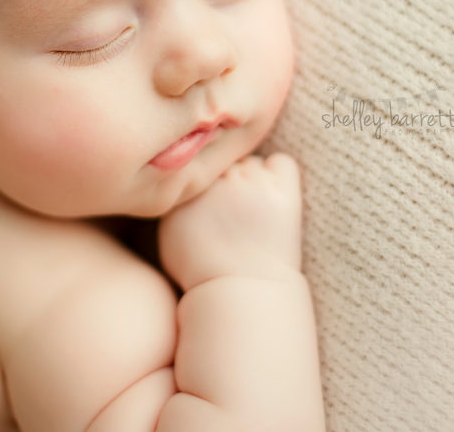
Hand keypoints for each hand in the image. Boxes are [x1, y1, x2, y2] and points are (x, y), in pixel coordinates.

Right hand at [158, 153, 302, 290]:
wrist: (242, 294)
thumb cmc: (203, 270)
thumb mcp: (170, 232)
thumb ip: (175, 197)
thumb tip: (185, 174)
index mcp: (189, 189)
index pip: (198, 160)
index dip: (205, 179)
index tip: (210, 200)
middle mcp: (220, 181)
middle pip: (225, 158)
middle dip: (228, 177)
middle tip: (232, 207)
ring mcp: (254, 184)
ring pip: (251, 160)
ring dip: (252, 177)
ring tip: (252, 209)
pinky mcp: (283, 193)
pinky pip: (282, 162)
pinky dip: (280, 173)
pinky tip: (275, 195)